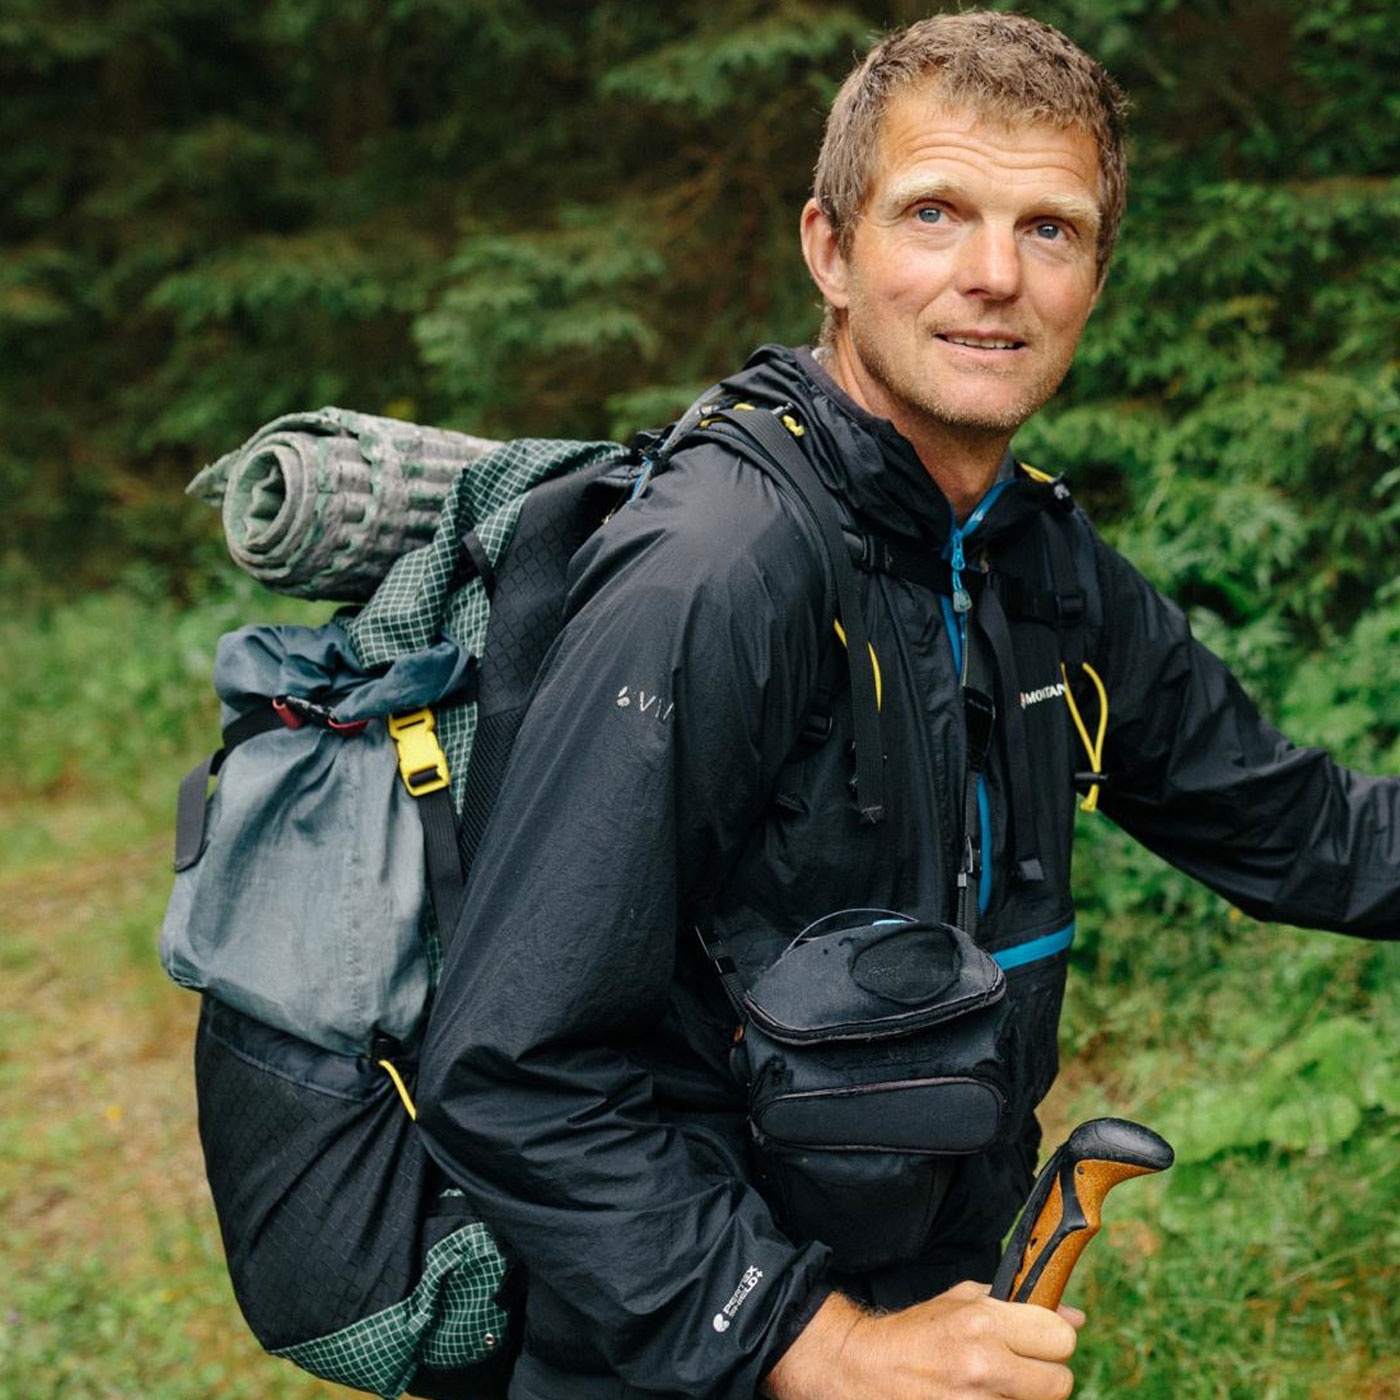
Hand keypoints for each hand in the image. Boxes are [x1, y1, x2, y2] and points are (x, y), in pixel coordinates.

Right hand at [763, 1281, 1082, 1399]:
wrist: (863, 1369)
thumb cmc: (914, 1333)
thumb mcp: (960, 1302)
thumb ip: (1018, 1306)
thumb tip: (1075, 1317)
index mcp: (983, 1322)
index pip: (1060, 1337)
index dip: (1052, 1340)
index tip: (1037, 1343)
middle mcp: (984, 1364)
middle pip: (1060, 1383)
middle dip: (1043, 1376)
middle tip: (1017, 1370)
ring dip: (1023, 1398)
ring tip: (994, 1386)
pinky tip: (981, 1397)